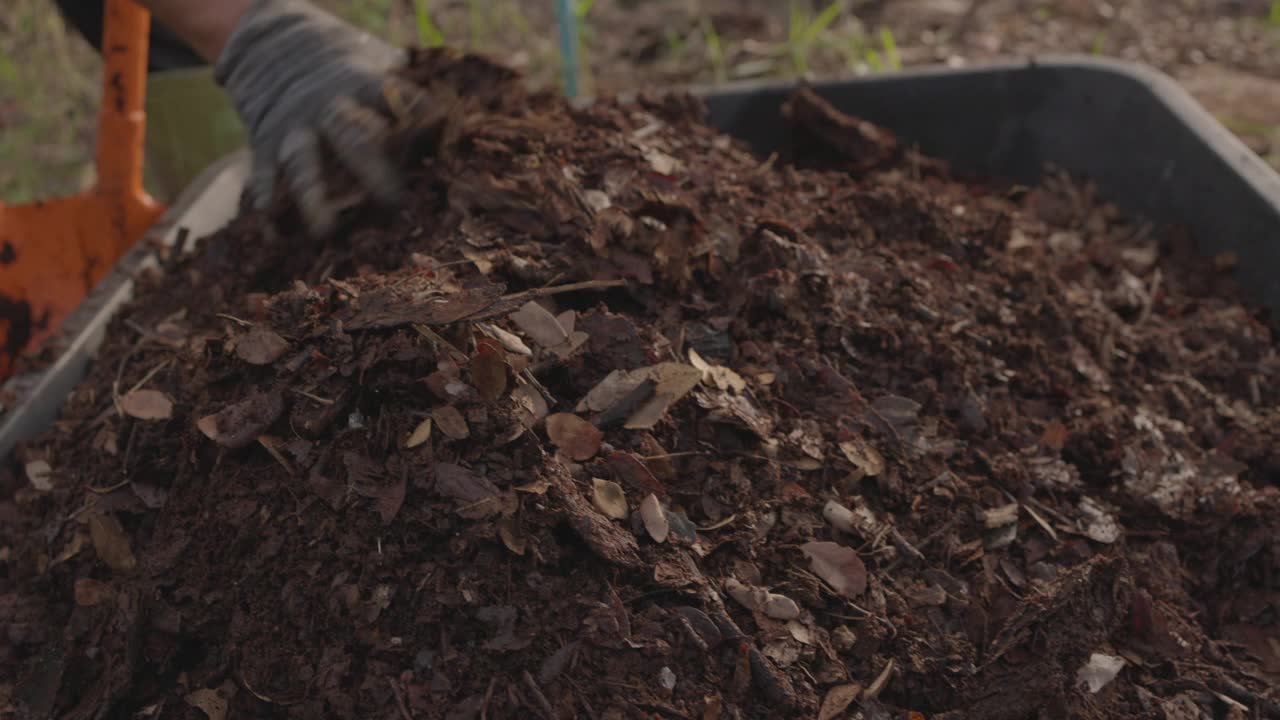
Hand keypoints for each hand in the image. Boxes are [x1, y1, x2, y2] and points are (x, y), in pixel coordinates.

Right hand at [214, 0, 427, 235]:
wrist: (271, 39)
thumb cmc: (344, 67)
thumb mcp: (376, 64)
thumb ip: (408, 94)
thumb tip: (452, 127)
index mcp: (364, 85)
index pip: (399, 100)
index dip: (420, 116)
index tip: (440, 138)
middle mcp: (329, 107)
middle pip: (351, 138)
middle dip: (372, 171)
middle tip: (394, 204)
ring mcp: (294, 125)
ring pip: (303, 161)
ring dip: (313, 198)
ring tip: (325, 232)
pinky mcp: (265, 141)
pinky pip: (265, 174)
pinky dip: (269, 203)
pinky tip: (275, 235)